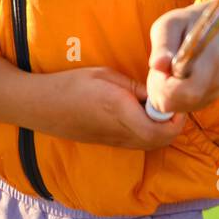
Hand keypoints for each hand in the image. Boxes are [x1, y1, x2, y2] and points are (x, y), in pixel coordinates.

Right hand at [32, 67, 184, 149]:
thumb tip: (157, 94)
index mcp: (121, 111)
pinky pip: (137, 142)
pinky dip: (147, 132)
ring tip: (155, 106)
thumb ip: (134, 86)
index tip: (174, 99)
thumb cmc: (72, 84)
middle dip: (172, 125)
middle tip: (170, 103)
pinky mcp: (108, 143)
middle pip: (160, 141)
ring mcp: (114, 141)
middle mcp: (121, 132)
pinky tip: (139, 113)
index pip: (161, 130)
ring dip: (159, 129)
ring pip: (150, 144)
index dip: (175, 119)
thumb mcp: (106, 74)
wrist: (43, 106)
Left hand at [146, 4, 218, 114]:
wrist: (210, 30)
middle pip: (180, 103)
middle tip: (160, 69)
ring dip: (164, 93)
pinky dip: (170, 96)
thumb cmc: (185, 25)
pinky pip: (181, 107)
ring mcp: (213, 93)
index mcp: (210, 61)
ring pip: (178, 108)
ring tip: (167, 70)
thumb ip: (163, 45)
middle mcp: (216, 81)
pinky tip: (173, 79)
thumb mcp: (169, 25)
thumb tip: (156, 65)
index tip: (160, 66)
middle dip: (161, 90)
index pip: (186, 91)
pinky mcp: (206, 100)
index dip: (164, 84)